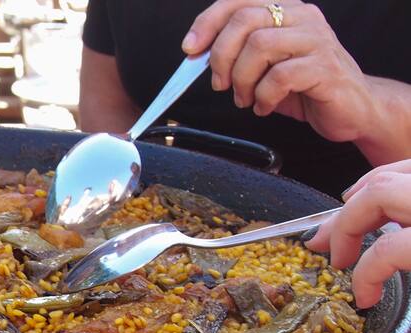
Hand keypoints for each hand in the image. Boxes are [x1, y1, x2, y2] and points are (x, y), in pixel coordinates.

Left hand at [182, 0, 374, 143]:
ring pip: (259, 46)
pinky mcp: (324, 67)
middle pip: (245, 20)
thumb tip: (201, 57)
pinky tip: (265, 107)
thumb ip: (240, 57)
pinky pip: (279, 77)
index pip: (239, 0)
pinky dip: (264, 97)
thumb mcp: (268, 69)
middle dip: (222, 57)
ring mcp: (316, 40)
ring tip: (246, 99)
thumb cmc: (308, 89)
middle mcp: (301, 17)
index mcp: (286, 10)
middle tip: (221, 84)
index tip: (191, 49)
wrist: (354, 110)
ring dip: (242, 80)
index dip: (209, 22)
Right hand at [306, 160, 410, 307]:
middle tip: (337, 258)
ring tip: (342, 225)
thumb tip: (370, 298)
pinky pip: (407, 168)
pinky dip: (385, 179)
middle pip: (377, 194)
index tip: (364, 297)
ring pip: (388, 173)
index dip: (366, 277)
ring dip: (358, 199)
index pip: (387, 249)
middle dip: (345, 227)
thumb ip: (404, 281)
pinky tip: (374, 197)